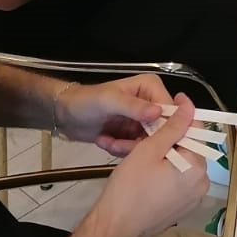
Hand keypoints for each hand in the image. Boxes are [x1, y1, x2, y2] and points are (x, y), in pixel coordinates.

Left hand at [54, 74, 170, 157]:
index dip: (163, 127)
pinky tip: (107, 144)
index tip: (149, 140)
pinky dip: (123, 149)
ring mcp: (144, 120)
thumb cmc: (86, 101)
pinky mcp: (134, 134)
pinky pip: (138, 147)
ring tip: (110, 143)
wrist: (65, 114)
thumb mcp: (109, 101)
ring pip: (150, 141)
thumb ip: (133, 106)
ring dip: (129, 147)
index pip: (171, 110)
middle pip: (162, 128)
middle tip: (121, 144)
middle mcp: (152, 103)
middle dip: (143, 140)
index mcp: (151, 87)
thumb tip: (158, 113)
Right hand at [87, 97, 207, 236]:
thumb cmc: (129, 188)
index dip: (183, 113)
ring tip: (144, 148)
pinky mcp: (183, 207)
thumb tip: (190, 105)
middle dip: (172, 136)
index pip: (197, 130)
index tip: (173, 100)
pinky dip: (167, 170)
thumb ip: (172, 127)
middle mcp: (202, 183)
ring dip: (168, 153)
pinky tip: (147, 169)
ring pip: (183, 164)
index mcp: (197, 167)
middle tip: (149, 129)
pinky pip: (179, 180)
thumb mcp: (148, 150)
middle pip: (190, 148)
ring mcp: (194, 198)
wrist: (115, 229)